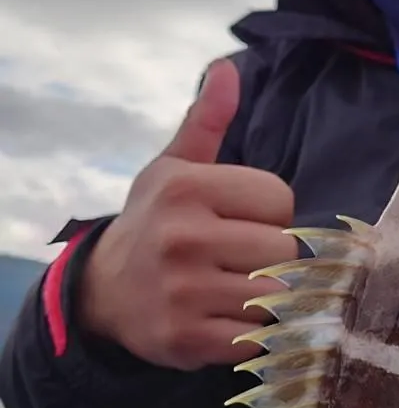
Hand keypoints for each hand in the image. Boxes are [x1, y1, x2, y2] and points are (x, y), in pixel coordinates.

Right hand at [78, 60, 297, 369]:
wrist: (104, 294)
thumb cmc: (154, 222)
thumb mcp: (172, 168)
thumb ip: (207, 121)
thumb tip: (226, 68)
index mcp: (185, 188)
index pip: (281, 199)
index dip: (272, 213)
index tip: (243, 220)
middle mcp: (182, 238)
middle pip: (285, 249)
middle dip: (272, 255)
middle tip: (241, 257)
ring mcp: (184, 292)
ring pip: (276, 293)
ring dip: (266, 295)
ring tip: (235, 286)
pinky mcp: (188, 339)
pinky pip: (258, 336)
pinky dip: (253, 331)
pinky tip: (226, 316)